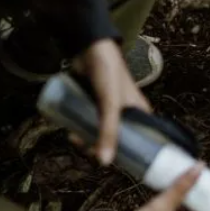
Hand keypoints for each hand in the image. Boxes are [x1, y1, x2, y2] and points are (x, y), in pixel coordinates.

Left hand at [77, 38, 150, 164]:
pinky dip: (79, 127)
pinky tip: (69, 129)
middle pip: (114, 140)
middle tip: (80, 144)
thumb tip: (103, 163)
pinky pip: (87, 121)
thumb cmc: (108, 73)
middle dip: (96, 147)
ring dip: (85, 138)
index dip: (125, 156)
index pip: (137, 144)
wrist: (89, 47)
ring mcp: (108, 109)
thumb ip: (108, 132)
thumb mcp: (110, 105)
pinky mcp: (93, 104)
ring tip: (71, 135)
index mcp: (140, 115)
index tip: (107, 163)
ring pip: (98, 132)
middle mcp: (126, 114)